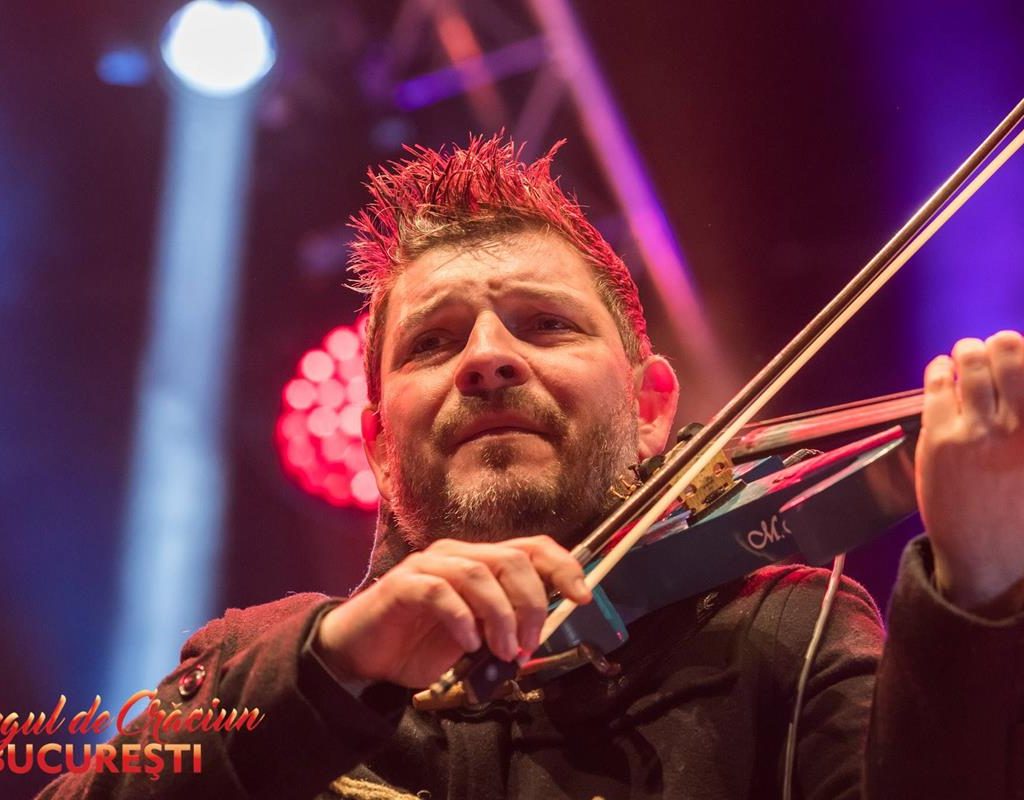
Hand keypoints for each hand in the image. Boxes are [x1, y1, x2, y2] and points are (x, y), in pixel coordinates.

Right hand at [314, 535, 591, 687]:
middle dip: (531, 604)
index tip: (582, 597)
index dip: (563, 566)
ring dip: (500, 618)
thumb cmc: (421, 644)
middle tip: (527, 645)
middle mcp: (457, 554)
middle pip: (512, 559)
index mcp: (480, 561)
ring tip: (502, 652)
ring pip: (480, 574)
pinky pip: (441, 591)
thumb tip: (541, 633)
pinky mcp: (404, 584)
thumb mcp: (476, 637)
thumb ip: (505, 627)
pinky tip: (468, 645)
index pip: (532, 547)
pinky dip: (462, 619)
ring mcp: (429, 566)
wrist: (364, 655)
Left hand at [916, 331, 1023, 616]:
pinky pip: (937, 386)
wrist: (987, 556)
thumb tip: (1019, 377)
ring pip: (971, 365)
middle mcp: (1019, 427)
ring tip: (968, 352)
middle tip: (997, 347)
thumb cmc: (1020, 511)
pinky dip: (939, 370)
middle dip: (1003, 344)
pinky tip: (942, 369)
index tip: (1023, 352)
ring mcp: (979, 431)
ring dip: (969, 352)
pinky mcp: (941, 438)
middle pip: (1011, 354)